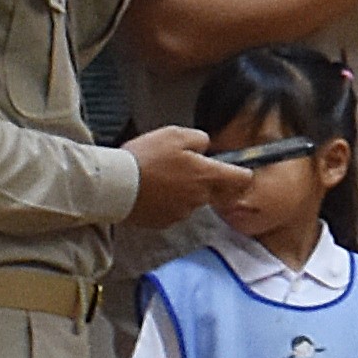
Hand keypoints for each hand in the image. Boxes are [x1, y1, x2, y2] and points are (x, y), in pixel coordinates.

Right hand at [120, 122, 243, 221]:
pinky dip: (166, 203)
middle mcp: (200, 197)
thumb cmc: (146, 157)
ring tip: (160, 178)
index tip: (232, 169)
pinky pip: (173, 211)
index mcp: (207, 175)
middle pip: (214, 190)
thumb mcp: (175, 135)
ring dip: (183, 192)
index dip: (240, 173)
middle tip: (182, 168)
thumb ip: (199, 139)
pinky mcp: (164, 222)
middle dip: (204, 181)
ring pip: (192, 201)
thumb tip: (206, 146)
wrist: (116, 184)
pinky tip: (152, 192)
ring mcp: (182, 212)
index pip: (242, 179)